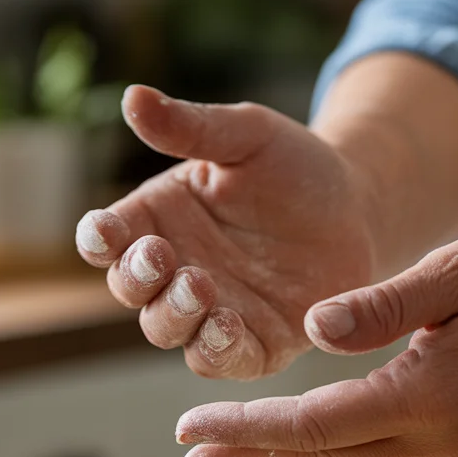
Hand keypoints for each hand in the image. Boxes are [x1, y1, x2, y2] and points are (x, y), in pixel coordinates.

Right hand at [76, 86, 375, 379]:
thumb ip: (191, 127)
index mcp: (157, 221)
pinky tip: (225, 327)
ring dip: (173, 315)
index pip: (107, 239)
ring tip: (198, 286)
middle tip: (162, 258)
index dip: (99, 239)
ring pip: (168, 330)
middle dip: (137, 278)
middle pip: (131, 291)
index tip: (106, 232)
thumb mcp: (245, 135)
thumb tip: (133, 97)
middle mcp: (174, 273)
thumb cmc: (292, 166)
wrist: (357, 207)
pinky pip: (220, 359)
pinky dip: (215, 350)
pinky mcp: (254, 345)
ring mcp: (211, 312)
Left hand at [174, 226, 457, 456]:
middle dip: (251, 455)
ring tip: (222, 453)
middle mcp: (441, 437)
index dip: (249, 428)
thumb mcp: (456, 271)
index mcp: (432, 393)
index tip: (189, 431)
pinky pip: (378, 451)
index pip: (319, 423)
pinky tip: (294, 437)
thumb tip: (312, 330)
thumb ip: (383, 305)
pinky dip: (328, 445)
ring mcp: (453, 448)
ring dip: (285, 456)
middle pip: (326, 454)